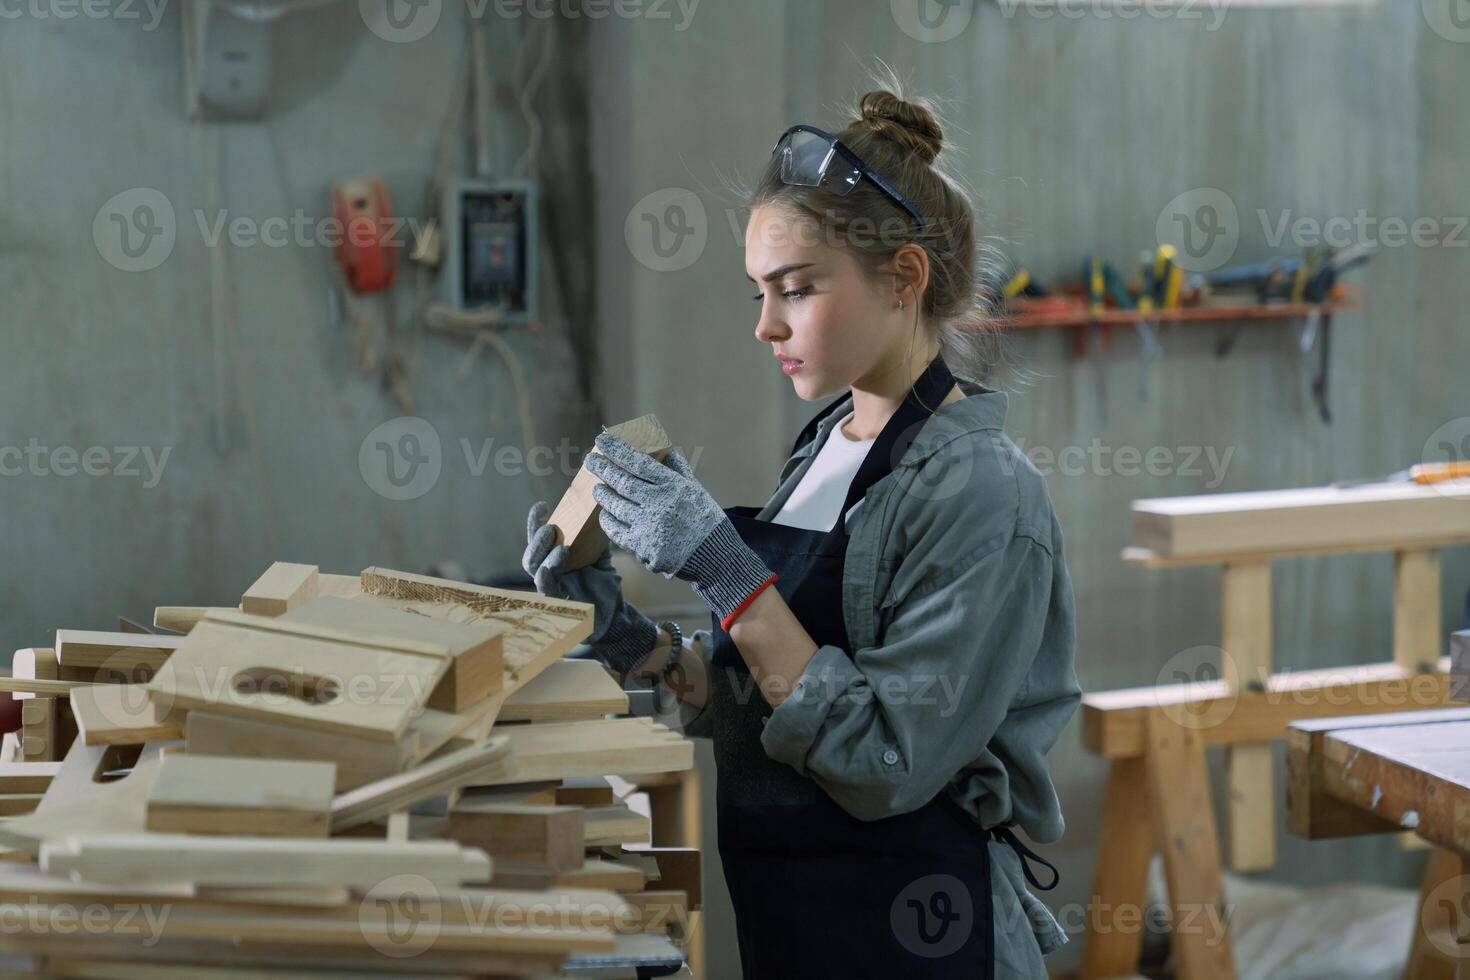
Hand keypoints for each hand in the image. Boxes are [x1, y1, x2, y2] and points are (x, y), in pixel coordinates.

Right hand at [521, 501, 653, 660]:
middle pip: (533, 550)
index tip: (542, 505)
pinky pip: (545, 589)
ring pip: (535, 567)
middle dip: (537, 537)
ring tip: (560, 547)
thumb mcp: (602, 558)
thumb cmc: (604, 586)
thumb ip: (598, 539)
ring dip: (543, 554)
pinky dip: (544, 578)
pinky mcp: (557, 601)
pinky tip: (545, 569)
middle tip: (550, 527)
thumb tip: (604, 512)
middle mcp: (549, 569)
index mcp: (556, 556)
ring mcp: (551, 585)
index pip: (541, 537)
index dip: (536, 521)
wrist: (615, 615)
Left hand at [584, 434, 724, 577]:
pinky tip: (605, 514)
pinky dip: (608, 520)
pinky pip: (616, 530)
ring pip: (615, 505)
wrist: (714, 556)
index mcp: (673, 486)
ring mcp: (649, 526)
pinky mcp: (642, 547)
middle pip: (621, 481)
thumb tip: (666, 449)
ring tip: (597, 489)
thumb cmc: (705, 520)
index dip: (617, 449)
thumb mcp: (696, 489)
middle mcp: (659, 503)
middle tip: (590, 460)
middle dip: (602, 468)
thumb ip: (678, 470)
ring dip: (603, 495)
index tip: (602, 439)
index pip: (638, 462)